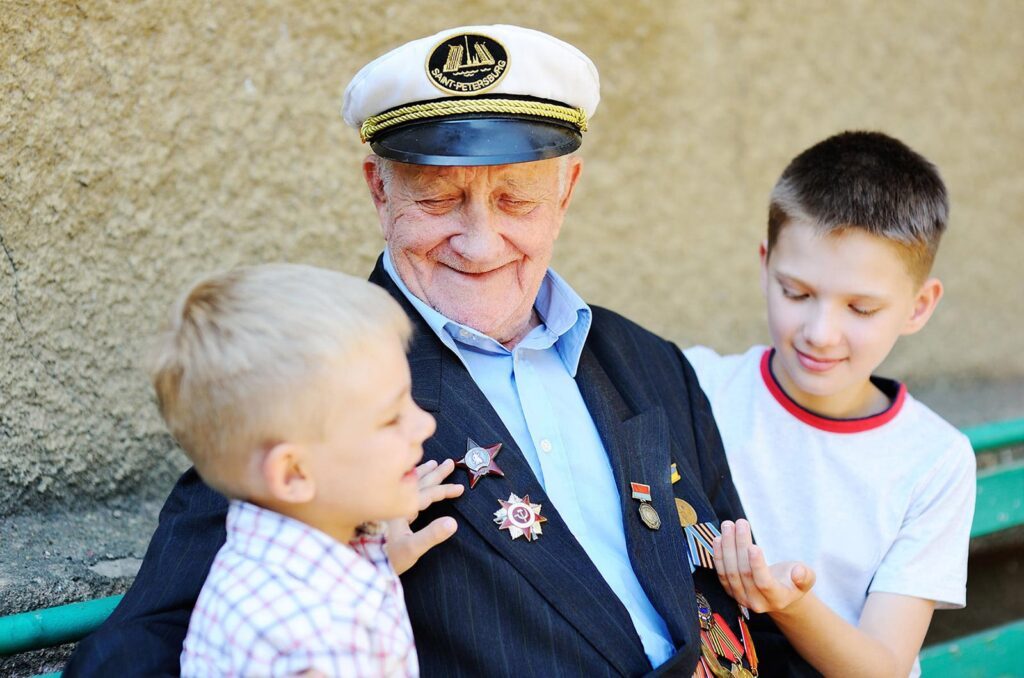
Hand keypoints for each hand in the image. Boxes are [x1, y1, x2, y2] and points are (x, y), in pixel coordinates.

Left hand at [385, 458, 464, 574]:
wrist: (361, 561)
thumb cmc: (386, 558)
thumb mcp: (411, 548)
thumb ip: (431, 535)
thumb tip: (453, 522)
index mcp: (401, 507)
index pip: (428, 493)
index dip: (445, 490)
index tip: (460, 488)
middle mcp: (393, 499)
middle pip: (419, 482)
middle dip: (435, 473)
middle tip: (450, 463)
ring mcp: (388, 502)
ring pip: (408, 482)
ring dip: (422, 472)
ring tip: (432, 463)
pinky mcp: (384, 508)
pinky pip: (400, 486)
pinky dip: (410, 478)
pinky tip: (410, 477)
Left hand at [712, 519, 814, 612]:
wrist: (779, 593)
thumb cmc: (794, 581)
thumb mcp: (806, 578)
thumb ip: (805, 576)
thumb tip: (798, 572)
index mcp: (777, 599)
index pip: (764, 583)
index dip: (757, 565)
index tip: (753, 545)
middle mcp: (756, 602)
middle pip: (744, 573)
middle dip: (740, 545)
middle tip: (740, 523)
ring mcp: (741, 598)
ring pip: (730, 572)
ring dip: (727, 547)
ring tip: (728, 525)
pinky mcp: (730, 591)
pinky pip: (721, 573)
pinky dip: (718, 556)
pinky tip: (718, 539)